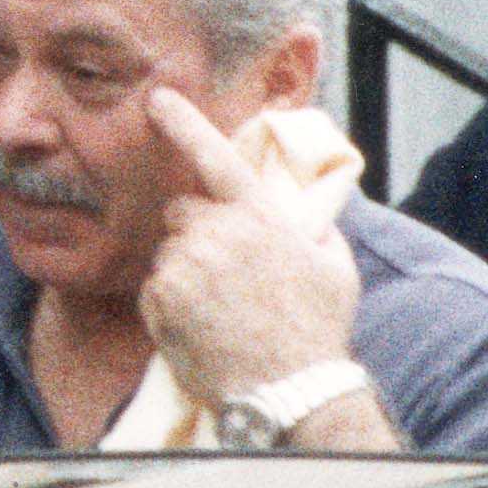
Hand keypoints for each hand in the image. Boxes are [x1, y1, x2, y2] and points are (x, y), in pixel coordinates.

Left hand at [139, 89, 360, 407]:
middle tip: (226, 275)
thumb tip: (300, 213)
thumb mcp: (333, 265)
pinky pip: (155, 288)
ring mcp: (185, 263)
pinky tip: (203, 327)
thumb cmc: (317, 330)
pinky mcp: (161, 297)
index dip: (183, 123)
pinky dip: (170, 304)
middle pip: (183, 212)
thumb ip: (310, 226)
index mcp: (259, 215)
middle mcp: (217, 230)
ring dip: (185, 272)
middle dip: (196, 232)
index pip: (215, 155)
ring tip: (221, 310)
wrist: (289, 389)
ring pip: (169, 253)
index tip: (157, 99)